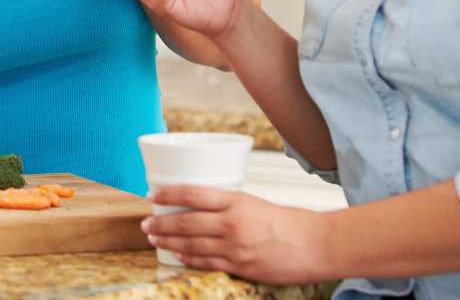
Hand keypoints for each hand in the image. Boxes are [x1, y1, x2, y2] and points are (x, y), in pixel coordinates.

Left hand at [142, 185, 329, 284]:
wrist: (314, 245)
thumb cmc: (288, 222)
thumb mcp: (255, 203)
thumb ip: (229, 205)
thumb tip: (201, 207)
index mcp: (237, 201)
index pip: (194, 193)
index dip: (169, 193)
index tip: (152, 194)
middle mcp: (232, 223)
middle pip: (186, 221)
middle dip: (161, 223)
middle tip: (145, 222)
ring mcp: (235, 247)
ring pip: (191, 243)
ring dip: (169, 240)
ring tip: (154, 237)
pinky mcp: (240, 266)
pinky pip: (206, 262)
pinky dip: (187, 257)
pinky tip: (176, 253)